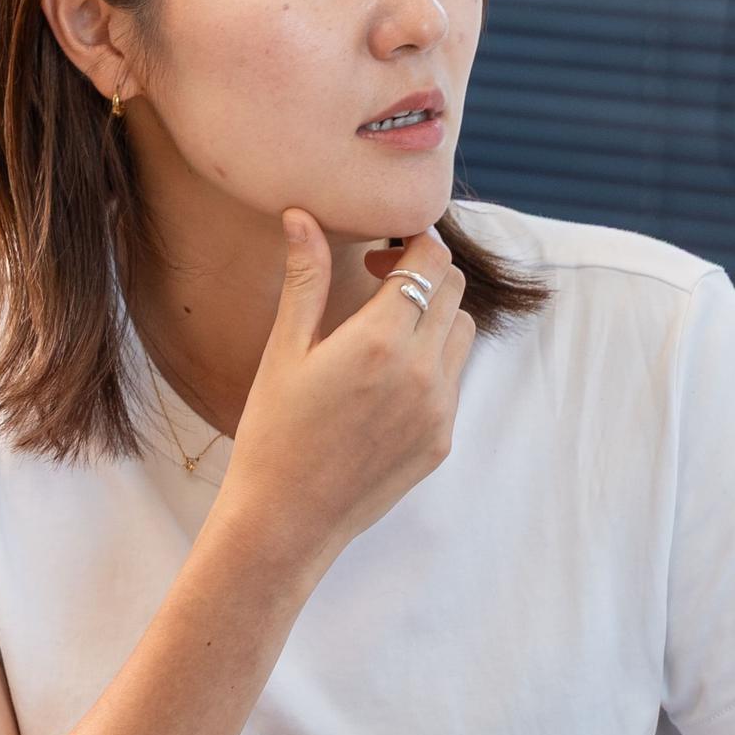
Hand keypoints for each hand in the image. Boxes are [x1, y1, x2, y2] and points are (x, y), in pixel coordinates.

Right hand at [214, 208, 476, 572]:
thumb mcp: (284, 350)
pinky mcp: (443, 440)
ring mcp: (440, 408)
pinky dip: (431, 363)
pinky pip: (453, 381)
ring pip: (462, 334)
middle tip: (379, 282)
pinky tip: (382, 382)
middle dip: (425, 274)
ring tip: (384, 331)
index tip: (381, 251)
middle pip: (455, 290)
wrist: (286, 518)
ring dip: (435, 317)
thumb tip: (302, 216)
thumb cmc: (272, 431)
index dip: (413, 242)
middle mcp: (422, 370)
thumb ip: (306, 279)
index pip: (430, 261)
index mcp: (380, 339)